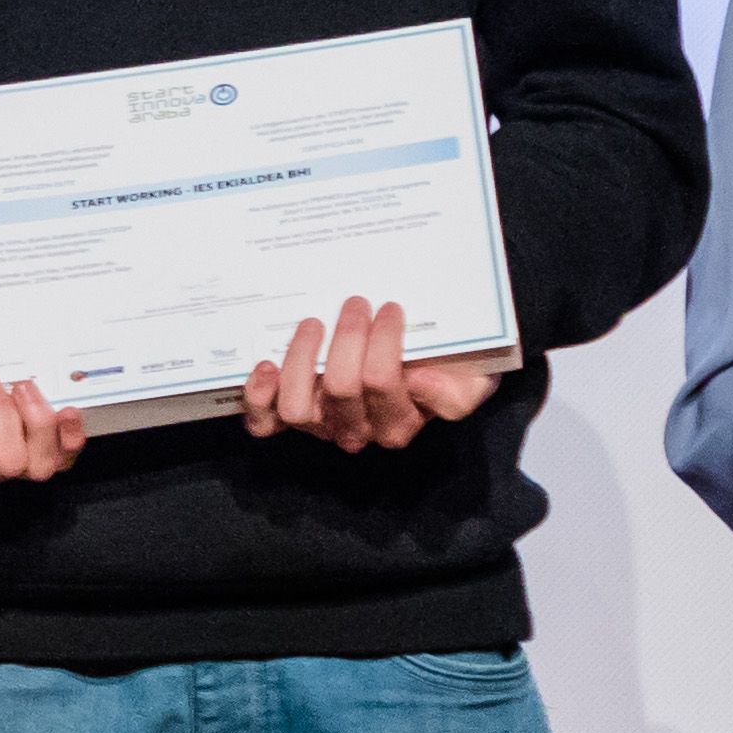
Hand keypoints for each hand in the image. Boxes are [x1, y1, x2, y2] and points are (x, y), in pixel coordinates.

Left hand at [239, 298, 509, 453]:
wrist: (428, 364)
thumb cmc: (446, 367)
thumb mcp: (473, 380)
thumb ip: (458, 393)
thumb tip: (421, 382)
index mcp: (400, 423)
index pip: (383, 383)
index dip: (382, 341)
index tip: (391, 307)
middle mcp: (358, 430)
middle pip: (340, 389)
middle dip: (347, 337)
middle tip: (356, 301)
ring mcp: (321, 425)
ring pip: (298, 407)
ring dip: (301, 359)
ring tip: (314, 323)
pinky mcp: (290, 418)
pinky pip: (265, 423)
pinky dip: (260, 398)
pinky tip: (266, 365)